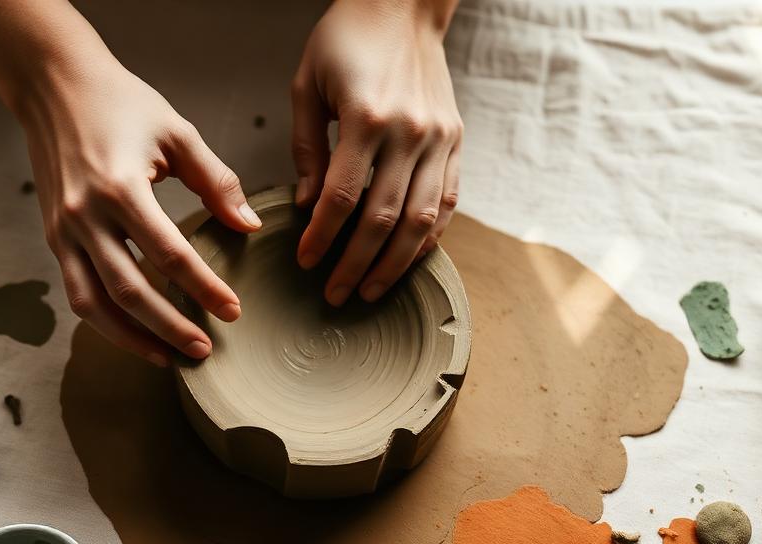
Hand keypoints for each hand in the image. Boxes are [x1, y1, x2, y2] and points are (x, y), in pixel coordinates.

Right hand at [18, 41, 259, 365]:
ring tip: (170, 357)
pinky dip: (106, 320)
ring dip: (132, 338)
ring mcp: (62, 231)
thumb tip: (249, 227)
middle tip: (205, 349)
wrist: (53, 84)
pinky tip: (137, 333)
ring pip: (94, 305)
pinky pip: (78, 292)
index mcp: (119, 188)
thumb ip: (216, 181)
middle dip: (170, 327)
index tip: (233, 310)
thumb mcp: (177, 133)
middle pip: (130, 291)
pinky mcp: (53, 237)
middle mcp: (84, 216)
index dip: (204, 288)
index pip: (169, 255)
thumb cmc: (121, 103)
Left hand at [291, 0, 461, 305]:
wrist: (403, 5)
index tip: (305, 261)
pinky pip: (447, 203)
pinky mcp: (456, 142)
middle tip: (335, 295)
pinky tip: (408, 259)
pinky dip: (428, 238)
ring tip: (371, 290)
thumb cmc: (346, 40)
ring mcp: (439, 140)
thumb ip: (306, 147)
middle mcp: (409, 133)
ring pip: (421, 222)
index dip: (321, 238)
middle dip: (356, 265)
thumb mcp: (307, 84)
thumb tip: (309, 206)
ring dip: (395, 264)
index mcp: (366, 118)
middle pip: (383, 220)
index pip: (341, 197)